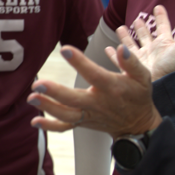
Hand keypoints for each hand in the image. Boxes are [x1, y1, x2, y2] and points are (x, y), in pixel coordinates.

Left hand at [28, 43, 161, 135]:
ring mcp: (89, 115)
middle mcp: (98, 103)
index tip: (65, 49)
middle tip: (37, 84)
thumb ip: (132, 62)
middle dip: (55, 93)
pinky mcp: (84, 123)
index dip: (80, 62)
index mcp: (112, 88)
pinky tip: (34, 121)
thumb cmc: (138, 95)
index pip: (94, 74)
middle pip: (74, 99)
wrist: (137, 125)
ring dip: (48, 107)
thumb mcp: (143, 77)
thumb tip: (121, 47)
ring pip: (67, 115)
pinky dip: (50, 126)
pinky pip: (66, 127)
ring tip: (31, 98)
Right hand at [108, 5, 174, 80]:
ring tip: (120, 28)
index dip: (161, 17)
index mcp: (165, 43)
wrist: (163, 85)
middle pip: (145, 35)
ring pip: (131, 45)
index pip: (163, 26)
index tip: (158, 7)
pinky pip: (120, 59)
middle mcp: (153, 50)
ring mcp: (142, 59)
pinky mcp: (132, 67)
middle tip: (137, 19)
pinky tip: (108, 48)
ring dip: (126, 36)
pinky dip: (113, 54)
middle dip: (141, 27)